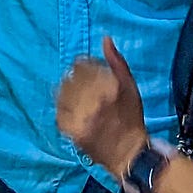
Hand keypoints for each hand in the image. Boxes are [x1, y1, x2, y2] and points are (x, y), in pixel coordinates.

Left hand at [56, 37, 148, 179]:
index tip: (80, 65)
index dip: (78, 64)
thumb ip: (117, 63)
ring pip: (63, 98)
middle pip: (70, 82)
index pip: (81, 67)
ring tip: (70, 95)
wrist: (130, 153)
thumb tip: (105, 39)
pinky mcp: (75, 134)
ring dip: (63, 93)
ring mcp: (83, 119)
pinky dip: (61, 111)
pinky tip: (66, 110)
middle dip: (70, 79)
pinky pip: (60, 117)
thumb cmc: (132, 119)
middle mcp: (94, 104)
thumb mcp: (131, 87)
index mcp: (108, 89)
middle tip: (74, 81)